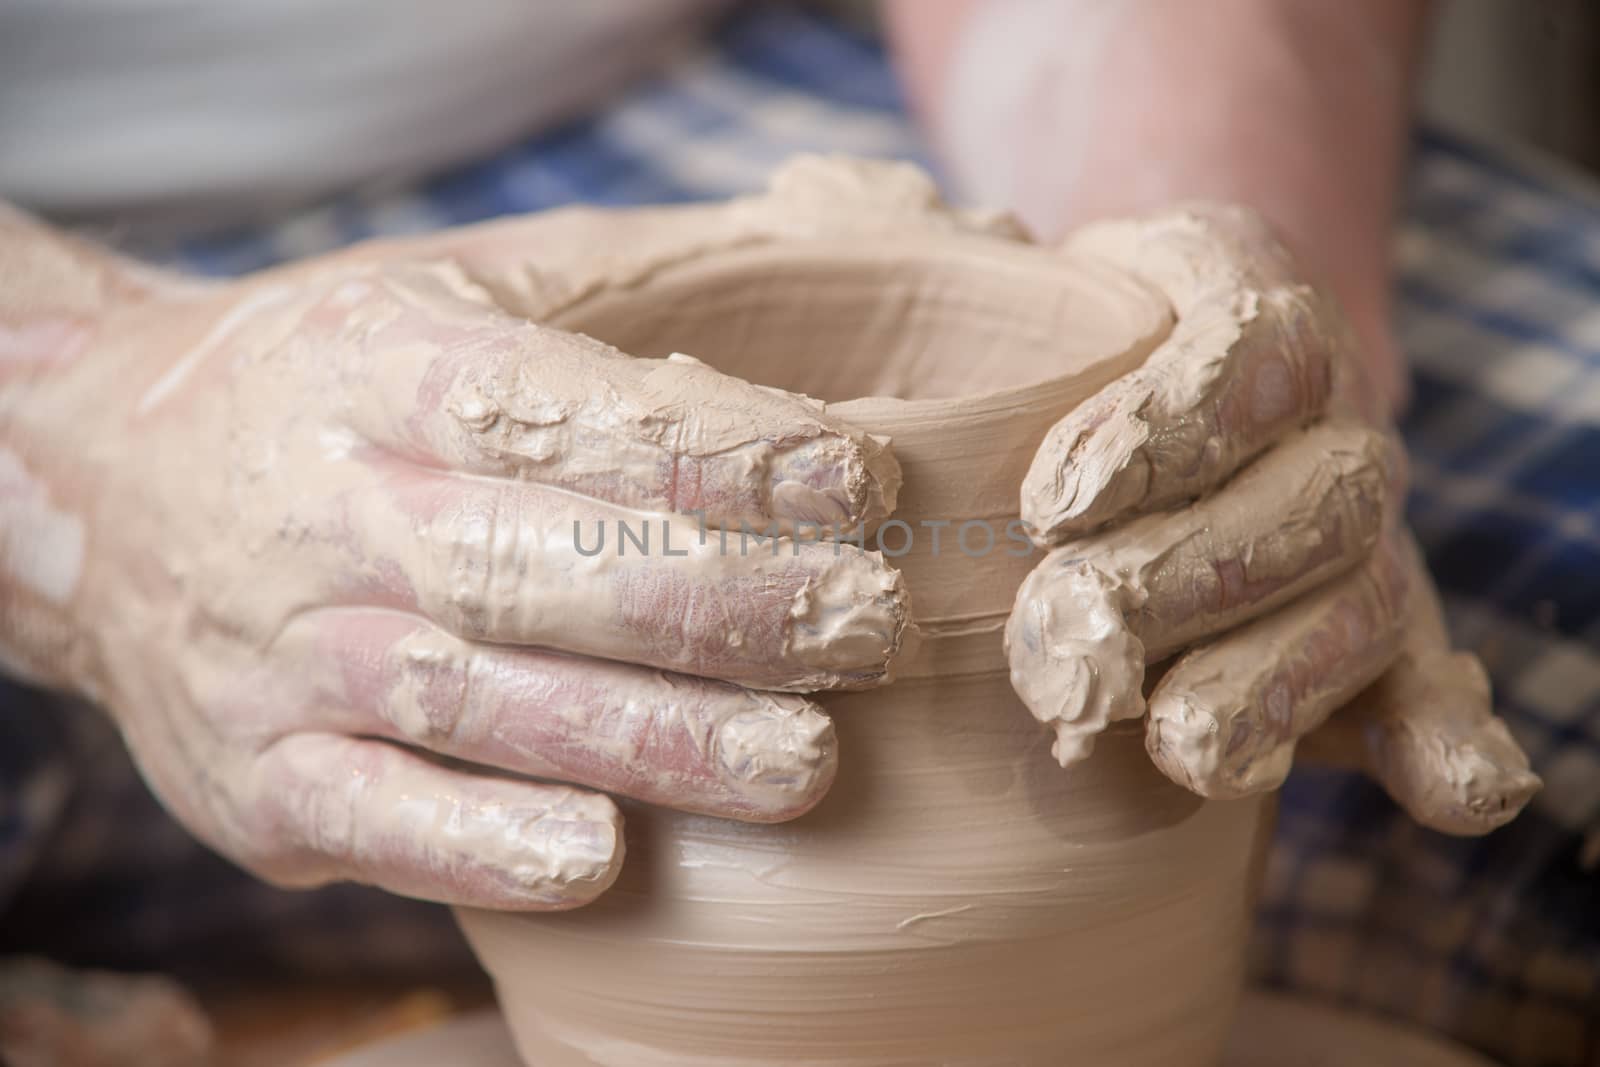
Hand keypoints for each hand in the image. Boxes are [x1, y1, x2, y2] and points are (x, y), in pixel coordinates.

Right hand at [1, 209, 907, 908]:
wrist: (97, 482)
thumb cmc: (331, 383)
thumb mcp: (443, 287)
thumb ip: (616, 281)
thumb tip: (825, 238)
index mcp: (379, 370)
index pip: (557, 410)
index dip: (713, 449)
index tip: (857, 476)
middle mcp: (326, 512)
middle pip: (533, 566)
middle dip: (718, 604)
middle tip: (870, 625)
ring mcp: (283, 657)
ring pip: (476, 702)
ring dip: (647, 739)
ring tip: (802, 762)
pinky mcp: (258, 781)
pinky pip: (374, 819)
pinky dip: (485, 845)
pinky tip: (605, 858)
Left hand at [1005, 204, 1538, 833]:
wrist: (1164, 373)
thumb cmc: (1069, 349)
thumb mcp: (1044, 290)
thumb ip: (1012, 295)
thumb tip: (972, 264)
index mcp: (1261, 313)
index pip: (1254, 349)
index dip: (1166, 426)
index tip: (1051, 502)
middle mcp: (1336, 425)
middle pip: (1312, 499)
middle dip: (1187, 578)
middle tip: (1066, 627)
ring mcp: (1366, 540)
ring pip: (1362, 606)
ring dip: (1274, 681)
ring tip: (1179, 741)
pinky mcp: (1377, 646)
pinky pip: (1433, 688)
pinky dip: (1451, 747)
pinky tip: (1456, 789)